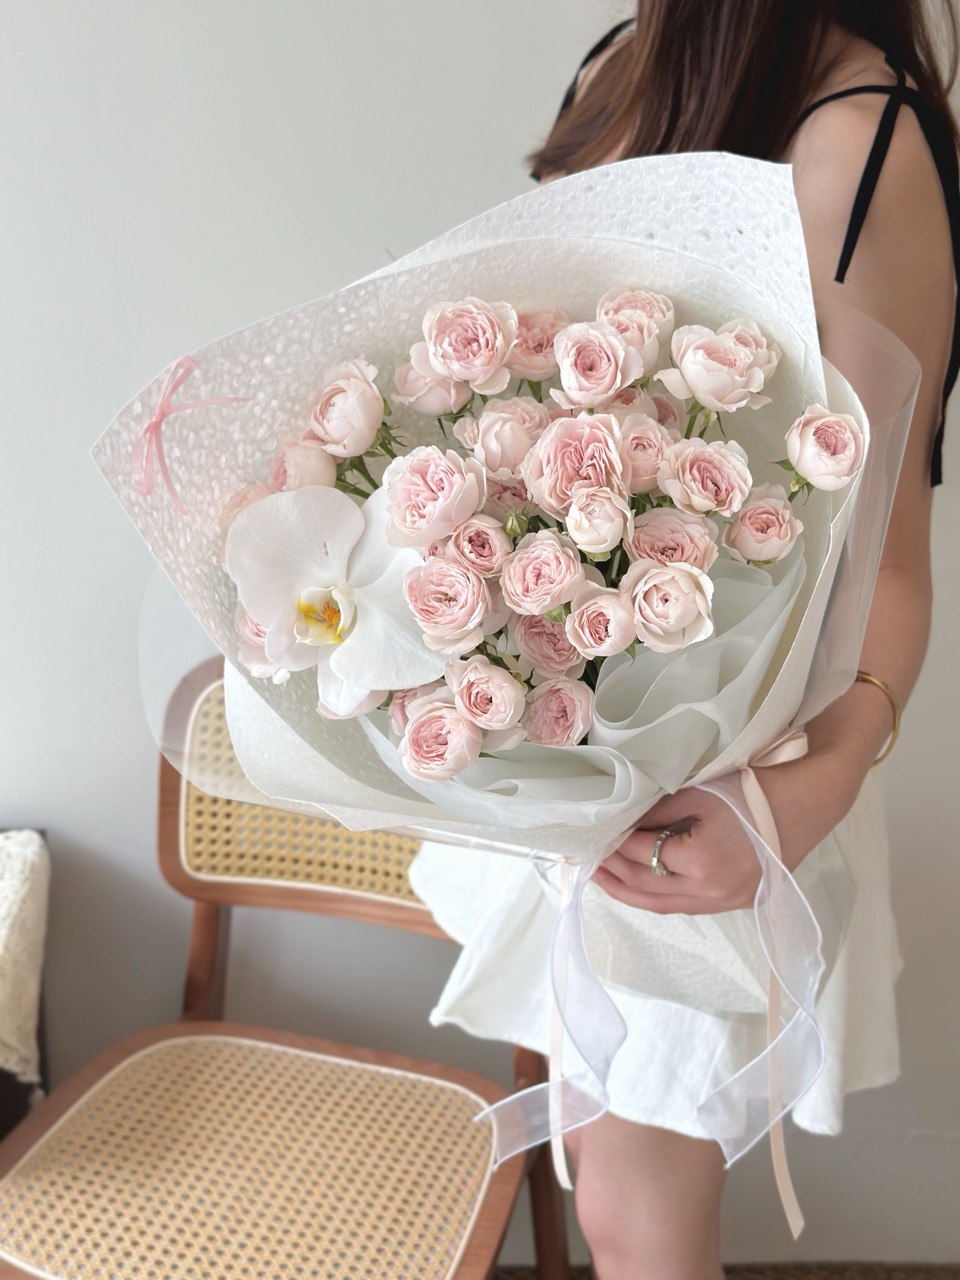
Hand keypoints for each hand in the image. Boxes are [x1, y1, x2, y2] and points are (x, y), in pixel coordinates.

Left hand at [590, 746, 864, 914]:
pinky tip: (639, 883)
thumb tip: (617, 822)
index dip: (613, 844)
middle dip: (611, 873)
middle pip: (645, 888)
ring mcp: (724, 902)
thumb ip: (654, 812)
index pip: (641, 854)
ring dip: (629, 891)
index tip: (590, 833)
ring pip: (662, 905)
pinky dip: (656, 896)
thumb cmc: (752, 788)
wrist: (808, 802)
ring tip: (601, 876)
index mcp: (700, 860)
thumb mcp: (697, 791)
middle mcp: (711, 890)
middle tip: (582, 860)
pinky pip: (684, 906)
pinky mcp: (734, 903)